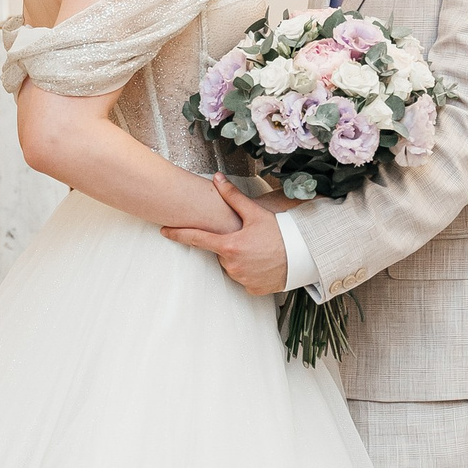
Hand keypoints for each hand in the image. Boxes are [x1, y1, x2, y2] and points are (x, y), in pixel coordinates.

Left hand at [164, 175, 291, 294]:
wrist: (303, 256)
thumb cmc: (280, 233)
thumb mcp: (255, 213)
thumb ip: (233, 197)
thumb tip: (217, 178)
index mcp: (229, 246)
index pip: (197, 238)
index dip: (178, 233)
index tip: (164, 230)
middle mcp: (231, 265)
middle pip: (220, 253)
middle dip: (229, 245)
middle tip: (250, 239)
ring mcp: (241, 279)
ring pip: (232, 266)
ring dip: (240, 258)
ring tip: (259, 250)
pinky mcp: (251, 289)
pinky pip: (244, 278)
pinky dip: (250, 271)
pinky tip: (263, 263)